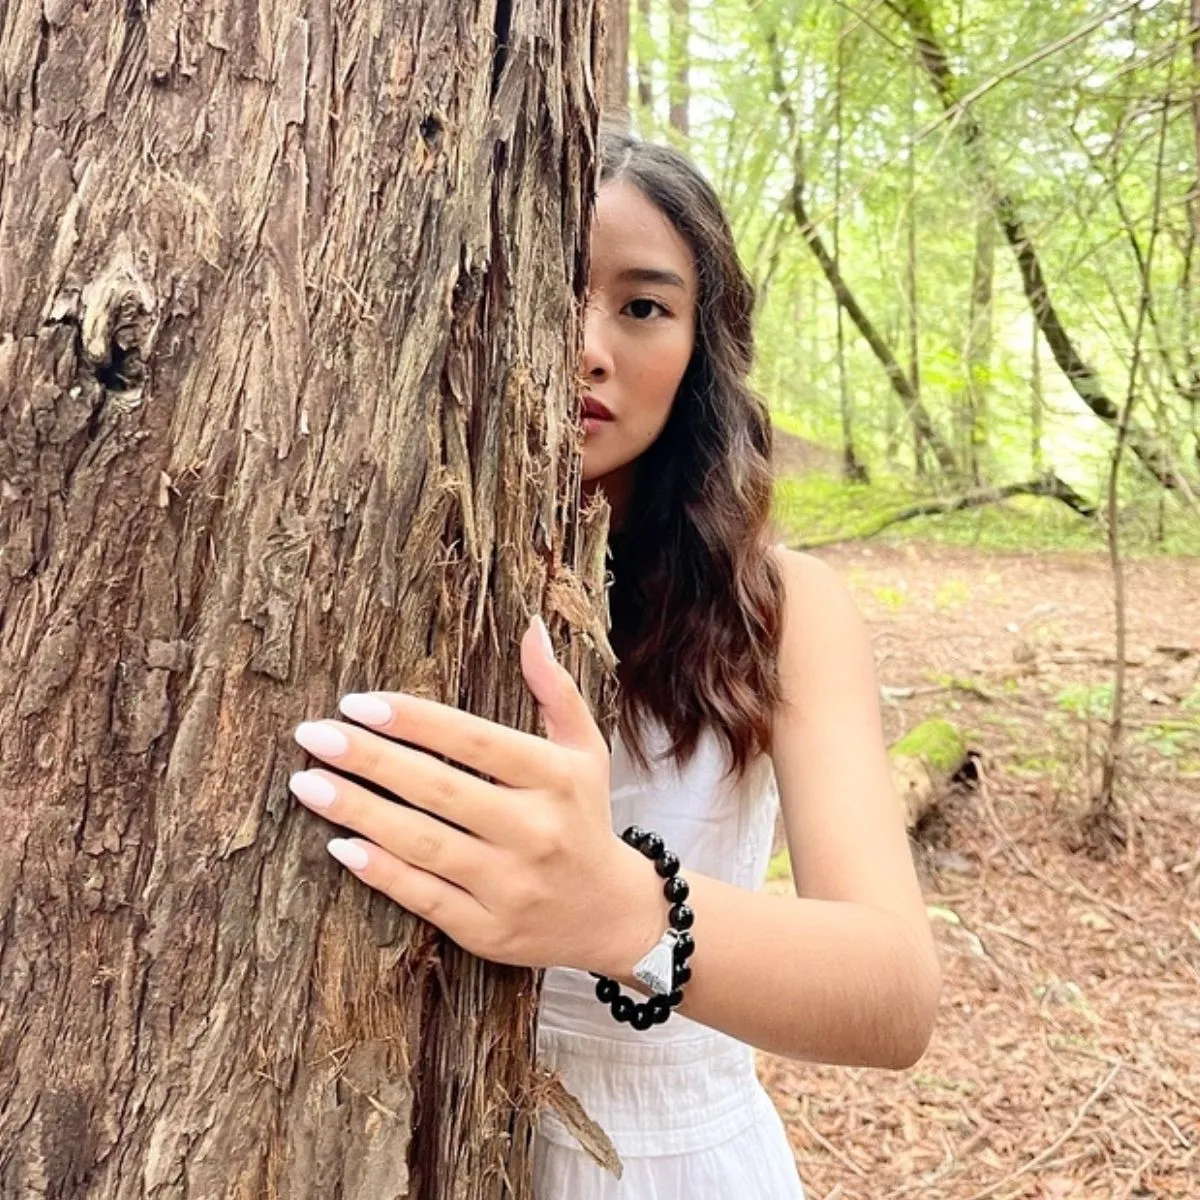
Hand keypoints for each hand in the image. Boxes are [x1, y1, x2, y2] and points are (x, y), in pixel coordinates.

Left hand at [288, 617, 661, 976]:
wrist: (613, 914)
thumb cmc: (584, 817)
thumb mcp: (585, 750)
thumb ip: (555, 689)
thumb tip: (530, 627)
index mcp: (554, 778)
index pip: (474, 742)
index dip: (414, 720)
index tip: (357, 702)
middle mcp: (533, 830)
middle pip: (438, 789)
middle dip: (369, 760)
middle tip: (313, 735)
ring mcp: (509, 884)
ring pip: (422, 843)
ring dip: (358, 812)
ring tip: (306, 783)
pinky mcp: (488, 929)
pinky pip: (424, 897)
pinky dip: (380, 871)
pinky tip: (339, 845)